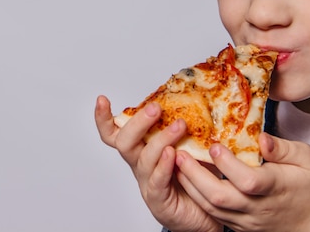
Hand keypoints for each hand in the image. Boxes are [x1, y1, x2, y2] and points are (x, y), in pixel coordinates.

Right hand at [94, 95, 221, 231]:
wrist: (207, 212)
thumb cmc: (197, 176)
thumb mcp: (191, 144)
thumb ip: (188, 125)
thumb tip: (199, 97)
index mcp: (142, 148)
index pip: (116, 132)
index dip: (105, 118)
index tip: (102, 99)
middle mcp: (140, 164)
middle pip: (124, 142)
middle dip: (137, 122)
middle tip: (155, 108)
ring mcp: (147, 182)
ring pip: (143, 158)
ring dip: (161, 139)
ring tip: (179, 125)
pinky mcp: (159, 200)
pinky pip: (156, 181)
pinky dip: (163, 165)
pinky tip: (172, 154)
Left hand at [175, 133, 309, 231]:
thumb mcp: (308, 158)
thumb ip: (283, 148)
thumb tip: (261, 138)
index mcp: (276, 187)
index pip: (248, 180)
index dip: (228, 165)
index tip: (213, 146)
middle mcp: (258, 207)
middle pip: (221, 197)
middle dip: (196, 176)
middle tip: (180, 154)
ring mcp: (248, 220)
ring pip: (212, 209)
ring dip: (191, 187)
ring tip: (176, 164)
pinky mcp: (241, 226)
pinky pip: (214, 215)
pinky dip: (198, 198)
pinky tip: (188, 180)